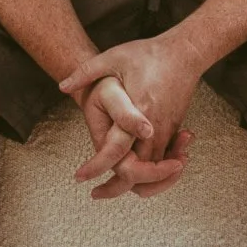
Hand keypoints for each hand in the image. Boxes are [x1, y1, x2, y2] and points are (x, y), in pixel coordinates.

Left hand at [59, 34, 203, 198]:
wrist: (185, 52)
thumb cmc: (149, 53)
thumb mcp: (114, 57)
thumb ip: (86, 72)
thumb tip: (61, 85)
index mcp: (140, 112)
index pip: (120, 152)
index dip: (98, 167)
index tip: (80, 176)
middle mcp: (156, 127)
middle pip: (140, 172)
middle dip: (118, 187)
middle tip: (97, 194)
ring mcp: (168, 130)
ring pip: (155, 170)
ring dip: (139, 183)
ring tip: (111, 189)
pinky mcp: (175, 129)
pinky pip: (165, 160)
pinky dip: (153, 172)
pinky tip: (138, 171)